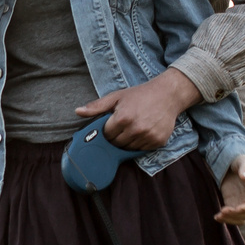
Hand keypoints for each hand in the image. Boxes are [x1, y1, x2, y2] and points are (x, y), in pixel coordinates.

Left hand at [76, 67, 202, 150]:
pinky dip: (139, 143)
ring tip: (132, 128)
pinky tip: (142, 132)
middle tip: (122, 127)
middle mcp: (135, 129)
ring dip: (127, 142)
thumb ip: (97, 106)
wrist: (167, 94)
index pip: (106, 135)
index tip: (112, 125)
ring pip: (129, 149)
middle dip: (116, 137)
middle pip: (116, 144)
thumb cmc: (140, 95)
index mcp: (123, 118)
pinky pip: (142, 149)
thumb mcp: (117, 97)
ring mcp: (148, 137)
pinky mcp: (158, 142)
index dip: (107, 130)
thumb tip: (77, 112)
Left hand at [214, 156, 244, 224]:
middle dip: (236, 215)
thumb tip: (244, 177)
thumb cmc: (240, 162)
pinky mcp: (232, 205)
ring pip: (239, 219)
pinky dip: (224, 219)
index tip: (238, 208)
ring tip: (219, 215)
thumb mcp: (243, 161)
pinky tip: (216, 217)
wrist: (232, 166)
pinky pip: (230, 217)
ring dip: (230, 219)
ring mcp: (242, 204)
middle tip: (224, 210)